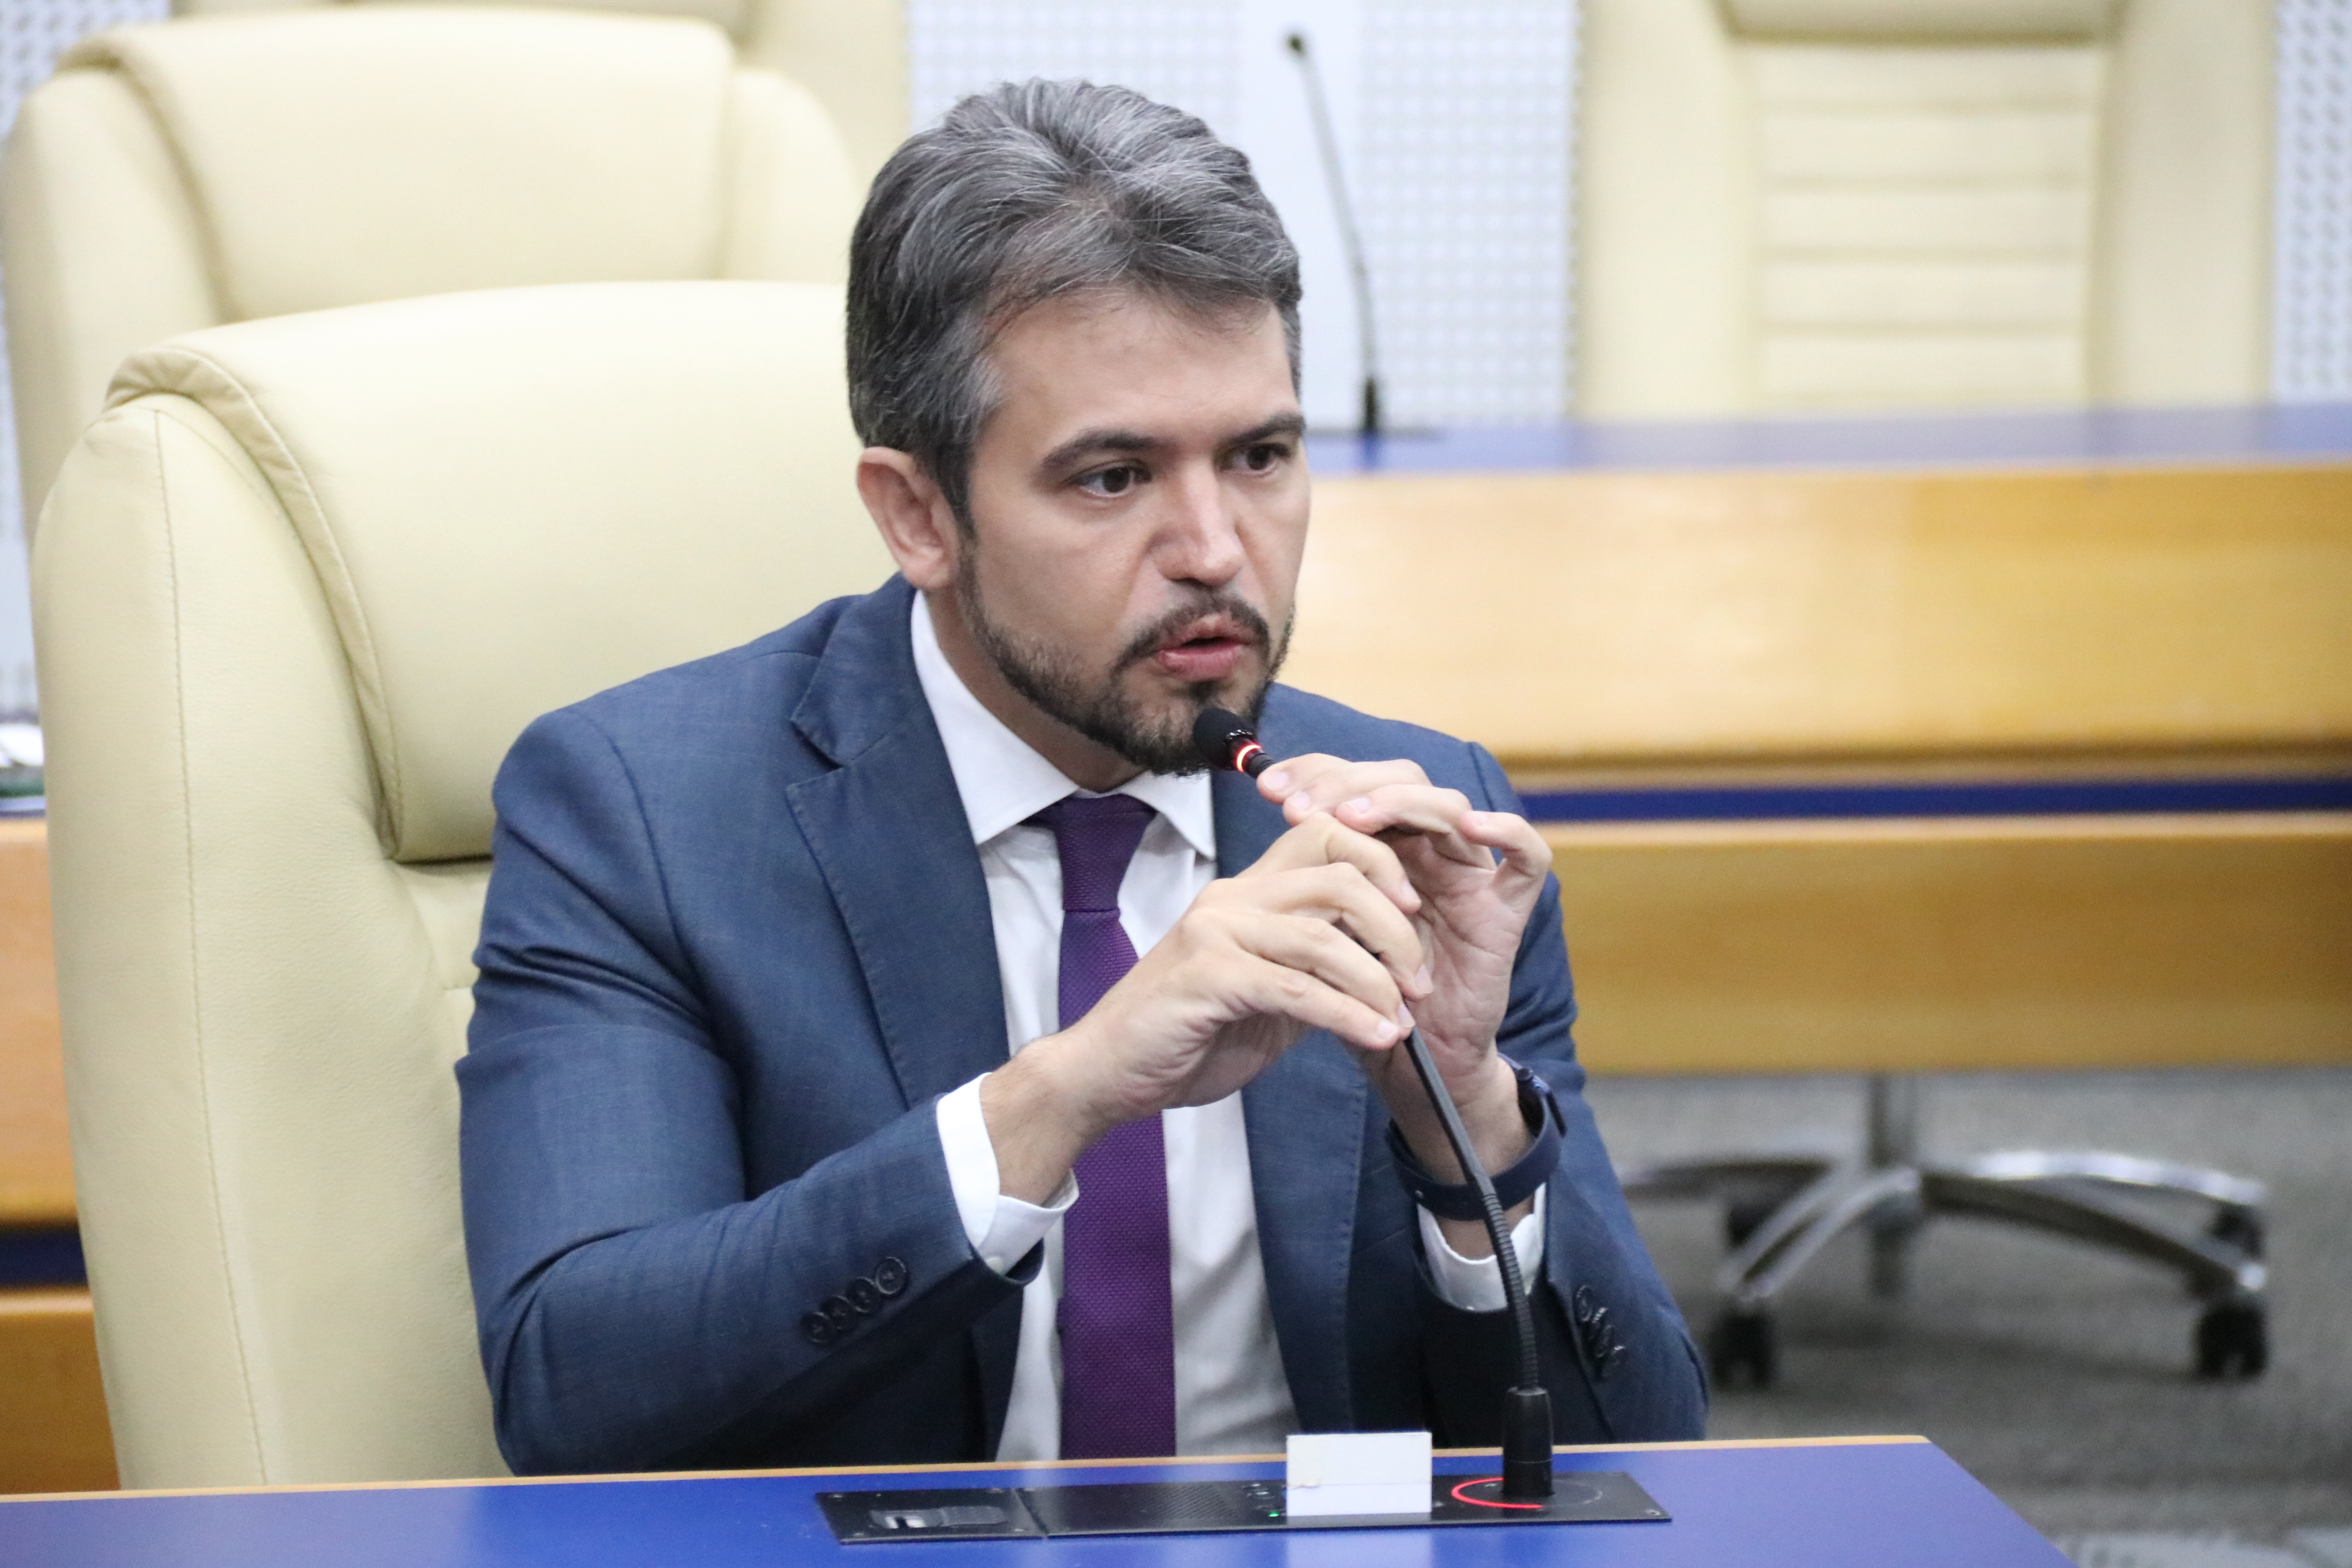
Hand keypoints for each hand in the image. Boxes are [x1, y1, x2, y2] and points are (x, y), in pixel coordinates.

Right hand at [982, 813, 1430, 1201]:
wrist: (1108, 1073)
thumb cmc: (1186, 1036)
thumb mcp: (1269, 1000)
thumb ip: (1317, 974)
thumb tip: (1384, 975)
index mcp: (1248, 892)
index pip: (1328, 838)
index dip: (1385, 864)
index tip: (1418, 916)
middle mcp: (1232, 897)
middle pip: (1339, 876)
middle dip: (1396, 927)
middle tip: (1422, 981)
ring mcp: (1215, 931)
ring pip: (1322, 934)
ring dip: (1377, 980)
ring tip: (1404, 1019)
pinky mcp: (1206, 975)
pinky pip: (1296, 987)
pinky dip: (1347, 1014)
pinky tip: (1376, 1037)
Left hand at [1259, 756, 1553, 1249]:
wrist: (1403, 1063)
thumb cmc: (1357, 991)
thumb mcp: (1317, 925)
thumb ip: (1306, 873)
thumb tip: (1266, 807)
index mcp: (1380, 846)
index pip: (1356, 781)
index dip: (1317, 773)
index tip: (1270, 789)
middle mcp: (1426, 850)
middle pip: (1401, 780)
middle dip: (1349, 782)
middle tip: (1304, 804)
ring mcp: (1468, 876)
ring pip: (1449, 806)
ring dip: (1399, 802)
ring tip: (1354, 816)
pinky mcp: (1505, 910)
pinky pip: (1528, 858)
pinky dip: (1507, 832)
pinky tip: (1470, 826)